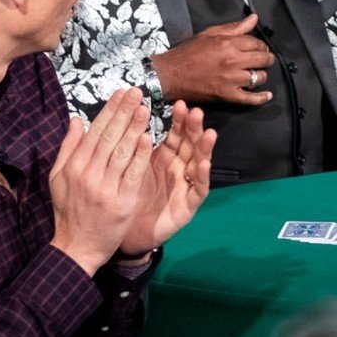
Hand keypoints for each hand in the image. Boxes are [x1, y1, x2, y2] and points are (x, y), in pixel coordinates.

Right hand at [50, 89, 153, 275]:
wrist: (77, 246)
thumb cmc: (69, 210)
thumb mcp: (59, 178)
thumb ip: (68, 148)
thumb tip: (74, 120)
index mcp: (74, 166)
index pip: (95, 132)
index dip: (110, 111)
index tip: (122, 93)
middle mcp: (88, 174)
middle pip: (109, 138)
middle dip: (124, 113)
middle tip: (137, 93)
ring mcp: (105, 188)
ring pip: (122, 153)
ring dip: (135, 128)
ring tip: (145, 108)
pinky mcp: (121, 203)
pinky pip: (133, 175)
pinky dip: (141, 156)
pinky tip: (149, 139)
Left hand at [119, 101, 216, 256]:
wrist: (127, 233)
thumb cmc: (129, 197)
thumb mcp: (131, 167)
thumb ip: (133, 145)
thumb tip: (127, 115)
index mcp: (165, 158)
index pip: (176, 135)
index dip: (179, 121)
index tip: (180, 104)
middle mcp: (180, 169)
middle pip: (190, 145)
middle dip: (194, 129)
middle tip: (196, 112)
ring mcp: (186, 187)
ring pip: (199, 164)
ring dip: (205, 149)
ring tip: (209, 133)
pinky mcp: (188, 206)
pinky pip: (198, 190)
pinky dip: (203, 177)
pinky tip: (204, 164)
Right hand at [152, 13, 275, 106]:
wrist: (171, 74)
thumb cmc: (189, 53)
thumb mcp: (210, 34)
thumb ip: (235, 27)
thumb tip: (254, 18)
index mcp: (228, 44)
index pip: (256, 43)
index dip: (261, 45)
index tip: (260, 48)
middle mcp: (233, 61)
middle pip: (262, 59)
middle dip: (267, 58)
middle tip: (266, 59)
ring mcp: (231, 80)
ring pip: (259, 77)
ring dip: (261, 75)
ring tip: (257, 73)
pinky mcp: (227, 95)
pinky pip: (250, 98)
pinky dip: (261, 98)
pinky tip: (267, 95)